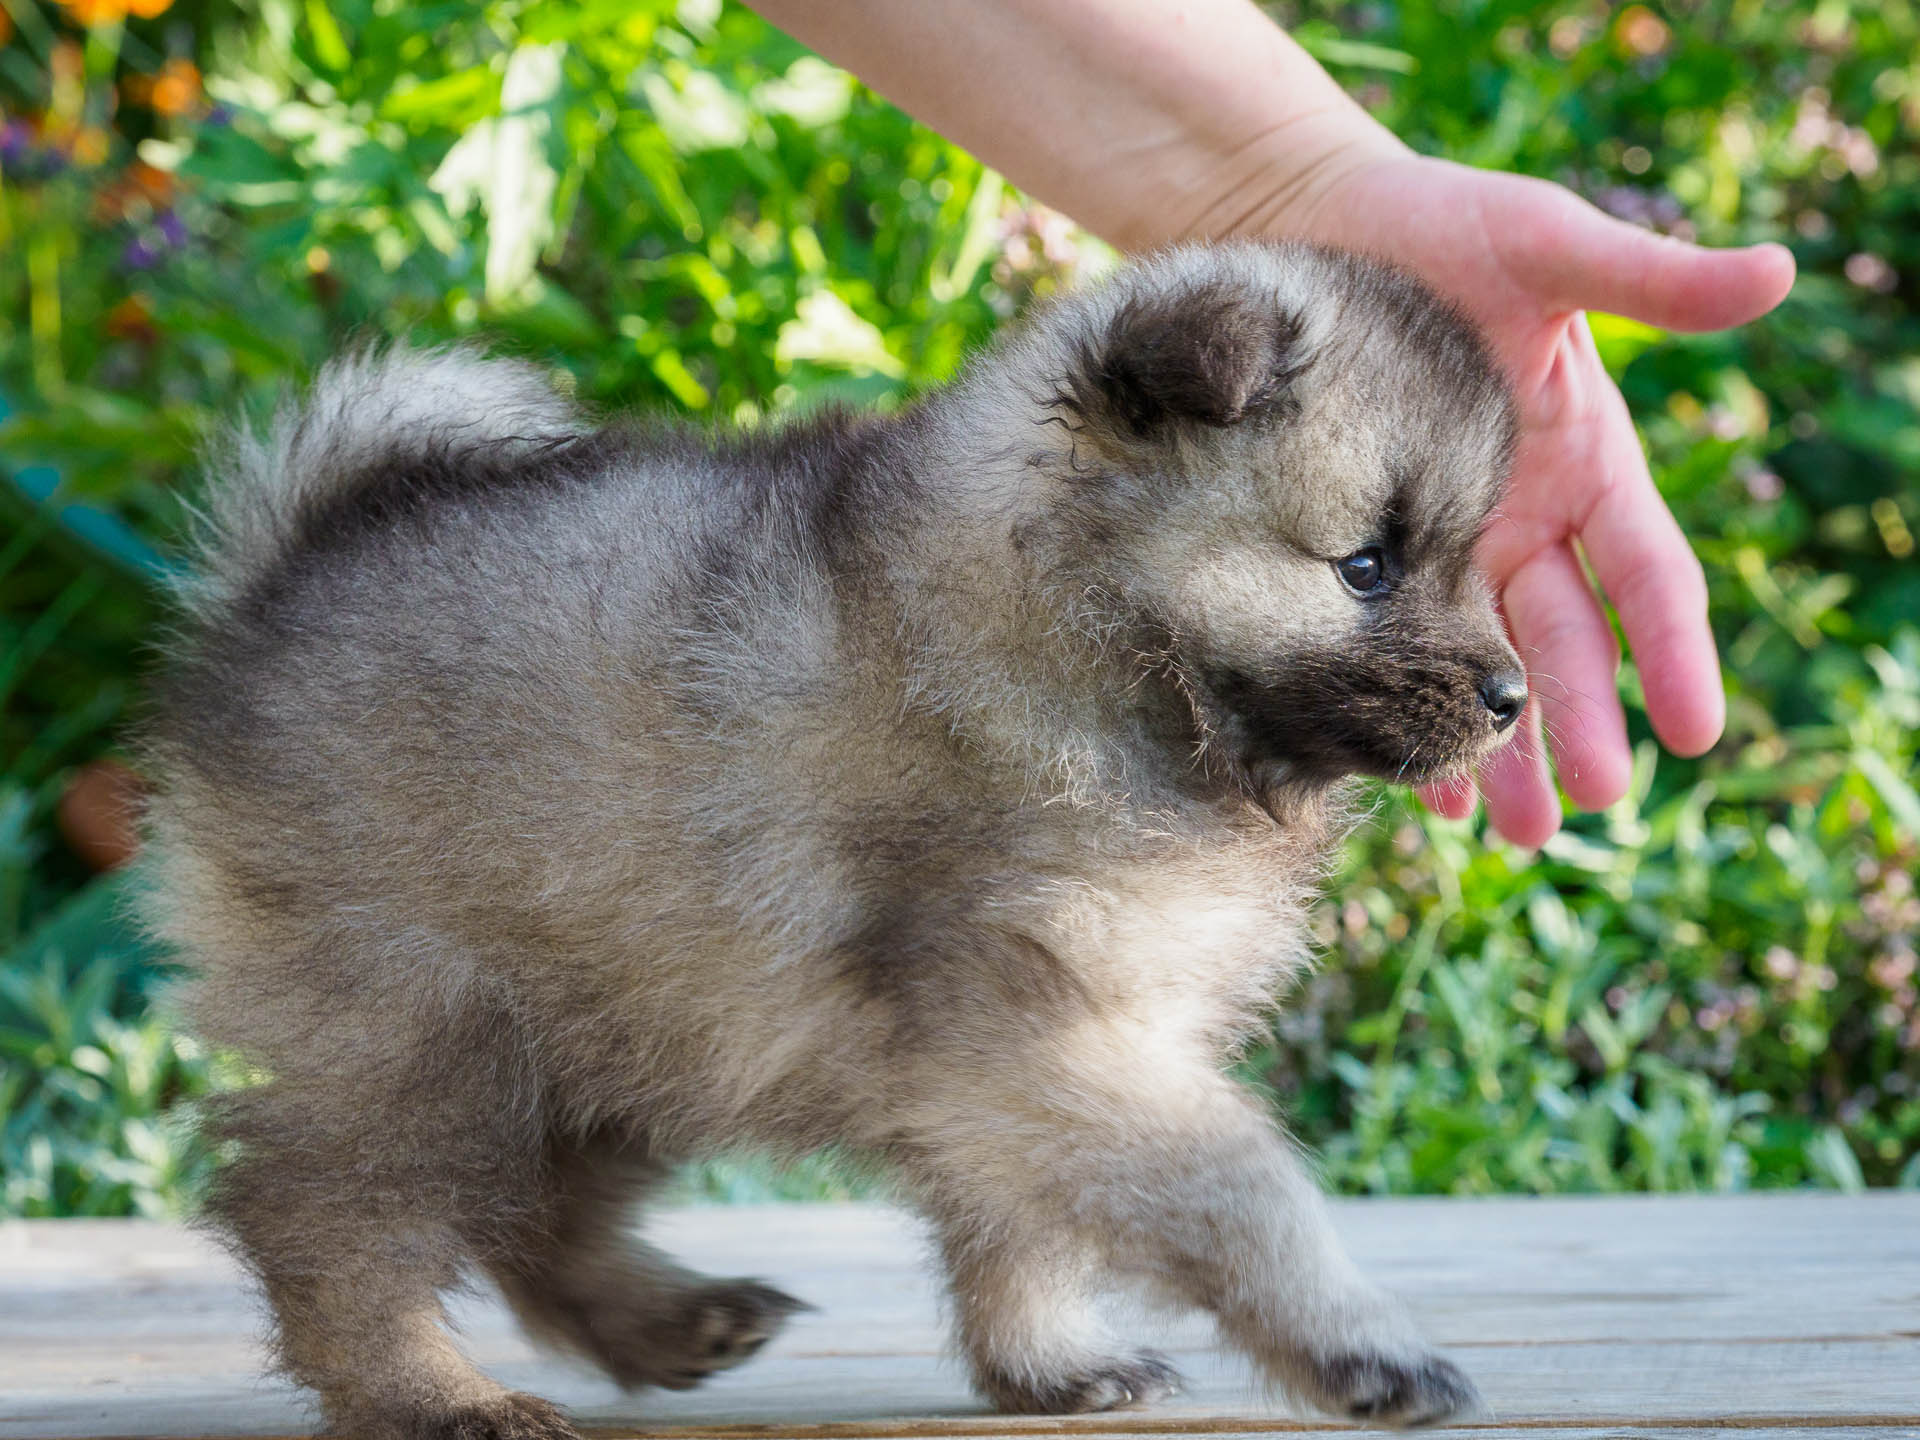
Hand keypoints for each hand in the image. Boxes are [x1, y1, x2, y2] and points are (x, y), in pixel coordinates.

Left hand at [1277, 153, 1794, 845]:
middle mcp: (1521, 520)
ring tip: (1515, 833)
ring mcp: (1442, 543)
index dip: (1677, 652)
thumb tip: (1778, 273)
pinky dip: (1402, 704)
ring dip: (1499, 747)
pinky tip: (1409, 779)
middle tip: (1590, 809)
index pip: (1648, 576)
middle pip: (1565, 643)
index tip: (1697, 734)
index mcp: (1585, 463)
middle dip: (1579, 725)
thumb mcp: (1546, 245)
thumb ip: (1650, 280)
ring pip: (1482, 663)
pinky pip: (1390, 644)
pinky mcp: (1362, 549)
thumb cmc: (1442, 226)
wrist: (1313, 225)